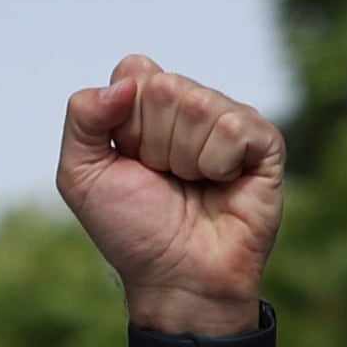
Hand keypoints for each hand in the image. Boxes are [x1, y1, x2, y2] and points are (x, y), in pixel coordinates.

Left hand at [57, 58, 284, 334]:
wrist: (175, 275)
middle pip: (165, 86)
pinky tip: (222, 184)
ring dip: (184, 157)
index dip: (123, 120)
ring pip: (199, 105)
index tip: (127, 158)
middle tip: (161, 178)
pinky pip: (235, 127)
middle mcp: (190, 106)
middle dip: (152, 142)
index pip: (134, 70)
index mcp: (147, 106)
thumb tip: (124, 82)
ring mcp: (229, 121)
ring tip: (190, 185)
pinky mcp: (264, 141)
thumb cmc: (131, 229)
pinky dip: (218, 163)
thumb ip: (81, 119)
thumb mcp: (81, 176)